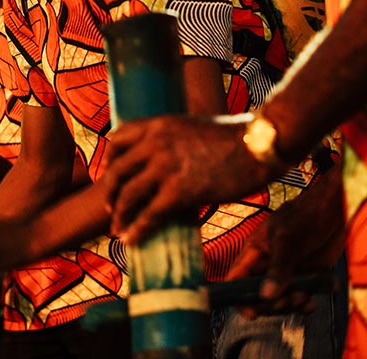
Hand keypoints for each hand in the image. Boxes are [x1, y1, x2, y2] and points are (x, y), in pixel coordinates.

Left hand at [101, 114, 271, 244]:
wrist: (257, 145)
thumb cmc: (234, 137)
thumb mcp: (192, 127)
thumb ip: (172, 140)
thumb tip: (165, 164)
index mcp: (158, 124)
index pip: (118, 139)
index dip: (109, 159)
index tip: (109, 174)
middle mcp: (156, 143)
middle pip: (118, 171)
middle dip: (111, 193)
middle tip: (112, 208)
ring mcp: (166, 167)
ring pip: (129, 195)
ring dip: (120, 216)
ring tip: (118, 230)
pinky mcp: (180, 191)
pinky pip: (150, 215)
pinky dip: (138, 230)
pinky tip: (133, 241)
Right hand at [225, 166, 345, 317]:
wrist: (333, 209)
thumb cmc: (304, 215)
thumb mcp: (287, 238)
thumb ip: (278, 267)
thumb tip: (266, 296)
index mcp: (253, 253)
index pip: (236, 279)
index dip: (238, 297)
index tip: (252, 312)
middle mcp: (266, 266)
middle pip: (257, 296)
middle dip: (271, 304)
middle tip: (287, 300)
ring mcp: (285, 273)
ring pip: (278, 300)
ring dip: (290, 305)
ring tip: (303, 297)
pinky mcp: (304, 277)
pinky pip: (298, 299)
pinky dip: (303, 305)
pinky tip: (310, 303)